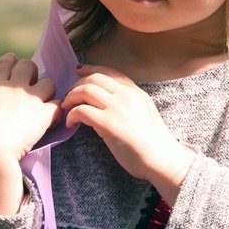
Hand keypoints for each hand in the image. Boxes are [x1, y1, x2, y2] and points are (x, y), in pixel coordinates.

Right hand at [0, 53, 61, 213]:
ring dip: (48, 93)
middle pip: (30, 65)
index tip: (15, 64)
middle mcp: (14, 88)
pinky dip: (56, 113)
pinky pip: (58, 106)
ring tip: (43, 105)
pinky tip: (50, 121)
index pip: (6, 61)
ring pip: (49, 83)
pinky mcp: (44, 114)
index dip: (12, 61)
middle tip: (31, 88)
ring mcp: (31, 99)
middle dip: (33, 74)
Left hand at [61, 64, 192, 202]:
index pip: (109, 72)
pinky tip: (71, 123)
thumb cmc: (154, 142)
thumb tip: (109, 99)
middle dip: (76, 85)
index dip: (90, 69)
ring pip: (85, 90)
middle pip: (93, 78)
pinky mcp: (108, 123)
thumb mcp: (145, 111)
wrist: (162, 158)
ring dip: (71, 98)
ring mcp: (117, 107)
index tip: (79, 71)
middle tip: (68, 97)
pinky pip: (82, 110)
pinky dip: (72, 114)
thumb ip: (129, 101)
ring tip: (66, 109)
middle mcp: (126, 95)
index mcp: (135, 92)